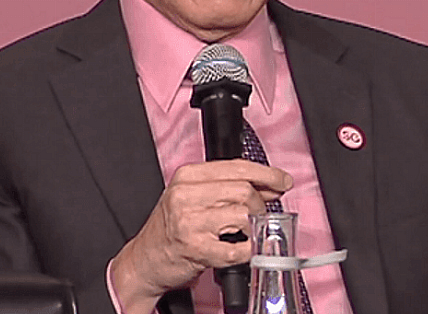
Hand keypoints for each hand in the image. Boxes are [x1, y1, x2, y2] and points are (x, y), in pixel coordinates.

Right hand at [109, 159, 292, 313]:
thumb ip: (226, 187)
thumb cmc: (170, 228)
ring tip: (246, 233)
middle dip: (260, 204)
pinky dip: (248, 250)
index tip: (282, 180)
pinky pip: (238, 248)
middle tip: (260, 214)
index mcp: (187, 177)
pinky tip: (243, 249)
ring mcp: (190, 222)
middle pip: (243, 190)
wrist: (145, 260)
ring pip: (243, 215)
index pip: (236, 167)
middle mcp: (186, 195)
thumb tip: (268, 186)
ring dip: (253, 227)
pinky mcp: (196, 249)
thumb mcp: (192, 197)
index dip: (266, 174)